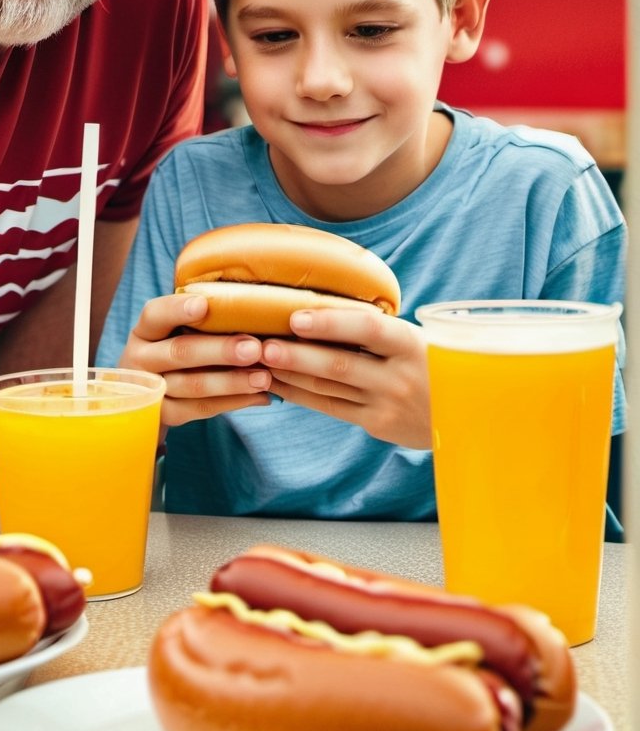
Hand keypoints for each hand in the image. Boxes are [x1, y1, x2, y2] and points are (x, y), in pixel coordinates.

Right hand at [120, 293, 272, 426]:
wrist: (149, 400)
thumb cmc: (174, 353)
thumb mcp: (174, 333)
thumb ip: (201, 319)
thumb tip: (250, 302)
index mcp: (145, 331)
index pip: (155, 314)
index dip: (177, 309)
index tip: (204, 305)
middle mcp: (140, 358)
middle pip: (180, 351)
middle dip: (220, 350)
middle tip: (254, 348)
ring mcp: (150, 390)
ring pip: (193, 385)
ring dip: (233, 381)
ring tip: (264, 377)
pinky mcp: (163, 415)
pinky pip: (200, 409)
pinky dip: (233, 402)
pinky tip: (260, 397)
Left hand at [262, 308, 431, 449]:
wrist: (472, 414)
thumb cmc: (434, 362)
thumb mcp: (419, 337)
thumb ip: (380, 328)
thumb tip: (322, 305)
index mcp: (411, 343)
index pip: (367, 330)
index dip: (330, 323)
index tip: (296, 317)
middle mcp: (399, 376)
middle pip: (339, 364)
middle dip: (295, 355)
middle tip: (261, 345)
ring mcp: (387, 404)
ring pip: (328, 388)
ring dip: (289, 375)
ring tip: (258, 361)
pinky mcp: (377, 424)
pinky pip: (330, 407)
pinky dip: (300, 395)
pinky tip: (277, 383)